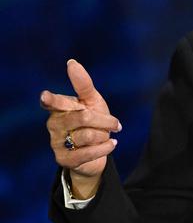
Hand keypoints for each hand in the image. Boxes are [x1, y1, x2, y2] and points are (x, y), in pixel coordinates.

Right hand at [42, 59, 120, 198]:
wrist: (97, 152)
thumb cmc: (94, 122)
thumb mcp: (92, 102)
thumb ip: (83, 84)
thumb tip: (71, 62)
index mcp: (59, 108)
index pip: (54, 102)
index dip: (51, 99)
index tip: (45, 96)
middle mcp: (54, 124)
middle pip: (83, 117)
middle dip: (105, 120)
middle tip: (115, 124)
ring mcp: (56, 143)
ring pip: (88, 135)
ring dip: (104, 135)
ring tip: (105, 136)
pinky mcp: (64, 160)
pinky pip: (88, 152)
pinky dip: (105, 147)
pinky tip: (111, 144)